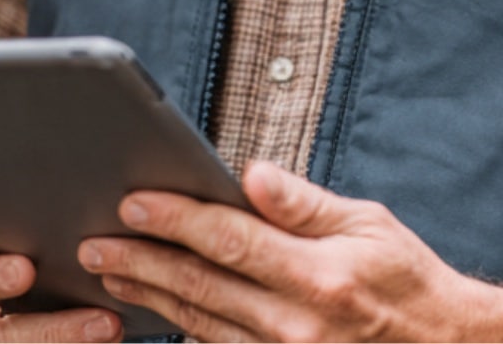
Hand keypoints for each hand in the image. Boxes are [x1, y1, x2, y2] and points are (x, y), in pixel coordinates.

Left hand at [77, 161, 502, 340]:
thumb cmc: (409, 282)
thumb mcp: (370, 226)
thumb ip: (304, 204)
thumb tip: (251, 174)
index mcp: (319, 277)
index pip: (230, 242)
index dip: (177, 220)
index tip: (134, 202)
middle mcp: (296, 325)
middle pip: (201, 287)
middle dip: (141, 260)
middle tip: (93, 240)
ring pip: (199, 323)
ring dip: (149, 295)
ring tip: (108, 269)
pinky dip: (182, 327)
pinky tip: (156, 308)